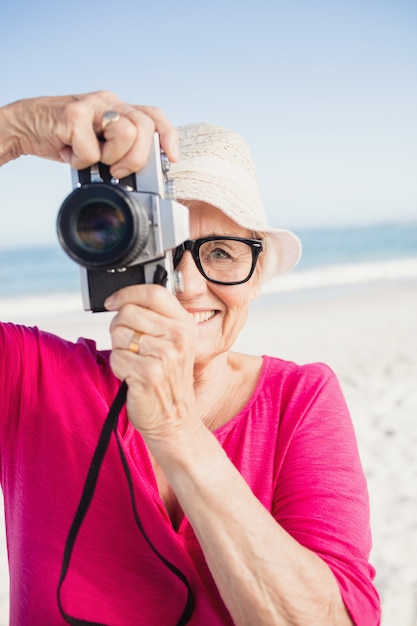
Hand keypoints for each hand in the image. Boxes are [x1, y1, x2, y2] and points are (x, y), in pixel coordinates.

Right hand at [0, 90, 177, 176]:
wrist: (24, 126)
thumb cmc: (63, 138)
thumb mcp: (97, 143)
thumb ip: (119, 150)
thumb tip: (142, 175)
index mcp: (117, 109)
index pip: (153, 114)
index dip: (168, 135)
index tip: (172, 158)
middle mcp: (108, 102)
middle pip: (145, 127)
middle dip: (137, 158)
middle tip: (118, 170)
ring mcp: (91, 106)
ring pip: (126, 133)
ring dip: (110, 157)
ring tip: (92, 158)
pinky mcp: (73, 115)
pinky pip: (92, 149)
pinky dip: (81, 161)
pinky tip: (70, 153)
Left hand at [105, 284, 199, 446]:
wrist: (174, 421)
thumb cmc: (169, 382)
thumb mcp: (175, 345)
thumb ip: (158, 319)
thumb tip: (124, 300)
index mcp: (185, 326)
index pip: (153, 292)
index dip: (127, 293)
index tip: (113, 302)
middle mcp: (178, 338)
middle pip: (129, 312)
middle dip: (119, 327)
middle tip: (129, 345)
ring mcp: (164, 356)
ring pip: (119, 334)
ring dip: (119, 349)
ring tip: (135, 363)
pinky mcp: (147, 373)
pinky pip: (116, 357)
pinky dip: (119, 368)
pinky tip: (133, 377)